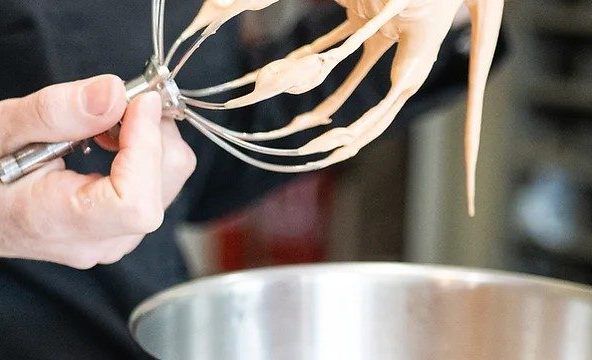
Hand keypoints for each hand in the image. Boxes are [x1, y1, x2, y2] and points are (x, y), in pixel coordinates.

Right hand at [0, 75, 195, 268]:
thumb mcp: (1, 130)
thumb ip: (54, 113)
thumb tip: (113, 92)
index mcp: (62, 224)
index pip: (136, 203)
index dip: (146, 146)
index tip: (139, 101)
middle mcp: (100, 241)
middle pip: (162, 186)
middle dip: (154, 132)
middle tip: (123, 99)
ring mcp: (116, 238)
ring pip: (169, 182)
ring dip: (153, 139)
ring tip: (108, 121)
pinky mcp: (125, 226)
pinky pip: (160, 185)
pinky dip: (148, 152)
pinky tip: (115, 139)